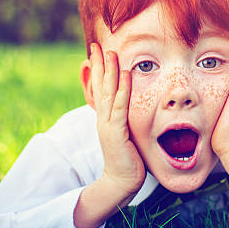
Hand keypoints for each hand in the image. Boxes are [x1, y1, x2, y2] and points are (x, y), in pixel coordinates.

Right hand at [90, 43, 145, 197]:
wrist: (121, 181)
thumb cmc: (128, 159)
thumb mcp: (125, 134)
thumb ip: (125, 119)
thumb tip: (130, 107)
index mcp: (105, 118)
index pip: (101, 89)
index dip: (99, 70)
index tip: (98, 52)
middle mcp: (103, 118)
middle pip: (100, 87)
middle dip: (99, 65)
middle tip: (98, 46)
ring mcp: (108, 125)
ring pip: (108, 93)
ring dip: (109, 72)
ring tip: (111, 53)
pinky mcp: (116, 132)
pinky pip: (120, 107)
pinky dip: (123, 89)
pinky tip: (126, 74)